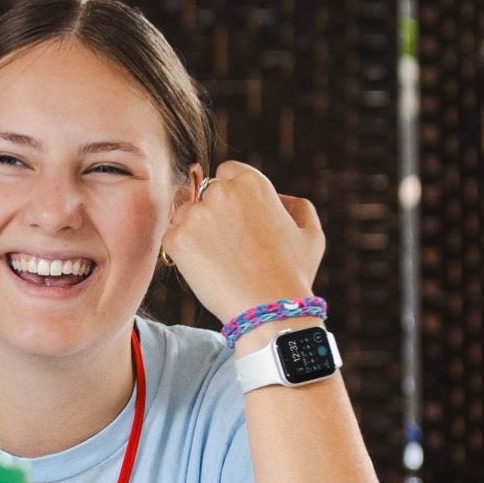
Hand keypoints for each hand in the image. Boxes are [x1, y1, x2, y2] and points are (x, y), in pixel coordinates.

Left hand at [160, 160, 324, 325]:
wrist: (269, 309)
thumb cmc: (293, 275)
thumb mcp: (311, 234)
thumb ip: (297, 207)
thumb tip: (280, 199)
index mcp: (252, 183)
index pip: (227, 173)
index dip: (230, 195)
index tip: (236, 218)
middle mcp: (221, 191)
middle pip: (204, 194)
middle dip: (212, 214)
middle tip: (227, 246)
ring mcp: (196, 214)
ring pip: (185, 215)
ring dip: (195, 231)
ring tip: (218, 261)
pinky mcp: (177, 239)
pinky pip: (172, 238)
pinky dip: (183, 253)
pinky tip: (205, 270)